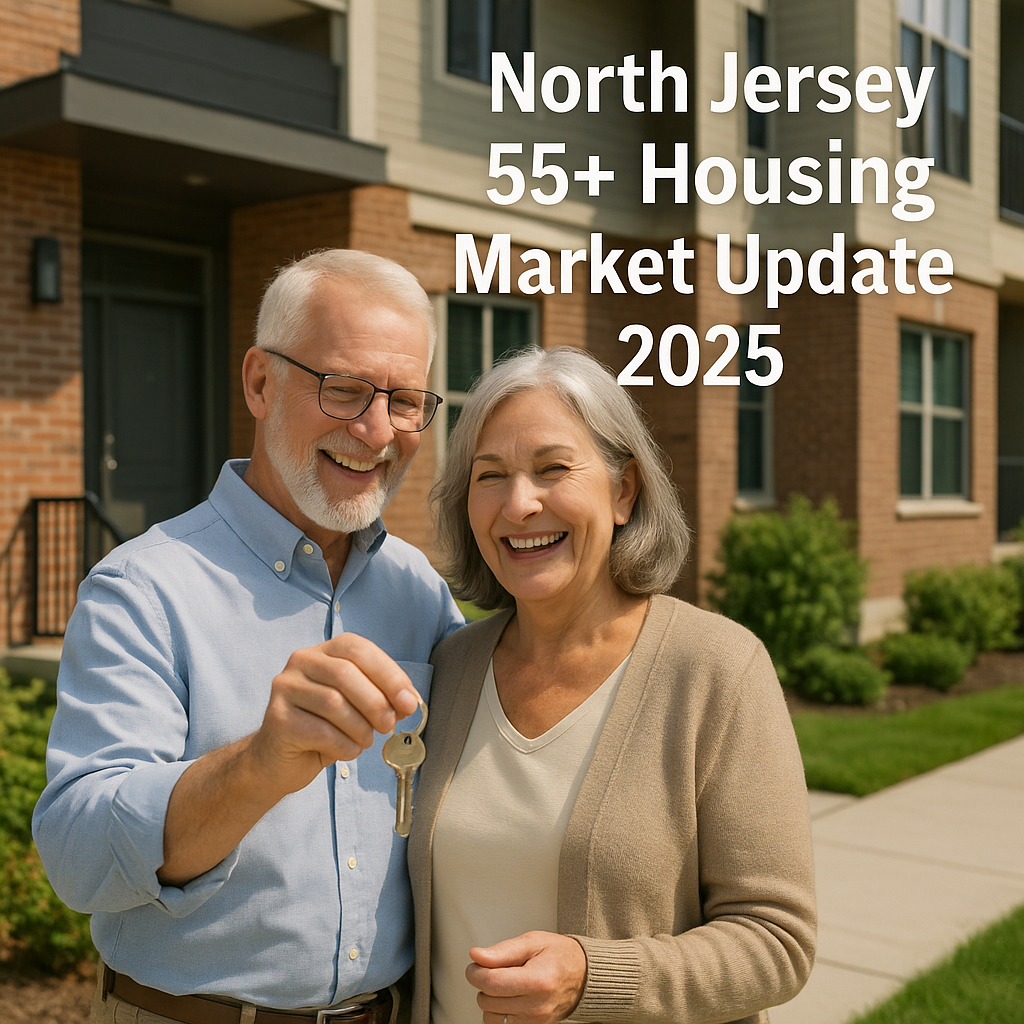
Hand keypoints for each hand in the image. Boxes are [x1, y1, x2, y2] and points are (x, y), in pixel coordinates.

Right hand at [249, 633, 419, 795]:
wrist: (280, 759)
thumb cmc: (324, 728)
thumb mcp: (358, 709)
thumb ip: (383, 699)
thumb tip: (408, 701)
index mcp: (324, 651)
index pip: (358, 649)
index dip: (388, 674)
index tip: (408, 701)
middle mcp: (301, 662)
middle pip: (345, 674)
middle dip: (376, 702)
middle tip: (389, 725)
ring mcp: (285, 688)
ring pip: (334, 703)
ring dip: (360, 727)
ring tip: (365, 740)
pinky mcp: (278, 719)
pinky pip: (321, 731)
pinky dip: (345, 745)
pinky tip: (349, 750)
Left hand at [466, 931, 586, 1023]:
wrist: (583, 975)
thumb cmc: (559, 955)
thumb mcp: (532, 942)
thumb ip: (503, 951)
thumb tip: (476, 956)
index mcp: (537, 980)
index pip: (492, 983)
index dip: (475, 972)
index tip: (475, 964)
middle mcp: (537, 1006)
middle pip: (488, 1001)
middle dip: (483, 983)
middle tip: (494, 969)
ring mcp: (536, 1022)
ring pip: (491, 1017)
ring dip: (490, 1000)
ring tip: (504, 984)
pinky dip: (498, 1012)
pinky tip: (507, 998)